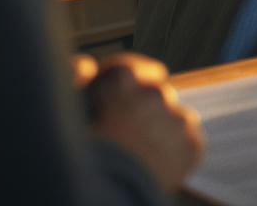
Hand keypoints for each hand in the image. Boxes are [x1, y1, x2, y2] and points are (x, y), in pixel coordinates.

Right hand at [75, 53, 203, 191]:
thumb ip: (73, 80)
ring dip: (160, 131)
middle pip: (153, 94)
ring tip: (136, 156)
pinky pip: (186, 142)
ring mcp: (176, 117)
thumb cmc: (74, 153)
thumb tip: (86, 64)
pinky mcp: (192, 144)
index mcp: (121, 77)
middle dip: (141, 110)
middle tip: (123, 136)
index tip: (115, 104)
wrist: (101, 194)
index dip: (121, 87)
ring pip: (171, 118)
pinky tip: (152, 168)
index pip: (129, 69)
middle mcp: (154, 91)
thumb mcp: (64, 111)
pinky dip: (174, 153)